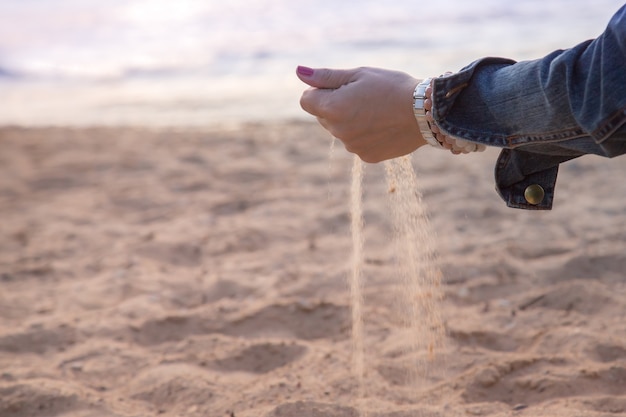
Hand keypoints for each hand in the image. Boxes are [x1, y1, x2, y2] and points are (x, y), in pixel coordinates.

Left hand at [296, 66, 426, 162]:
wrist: (426, 112)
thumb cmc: (391, 87)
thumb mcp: (358, 74)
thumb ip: (326, 76)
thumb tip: (299, 73)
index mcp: (332, 108)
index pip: (306, 100)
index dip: (321, 90)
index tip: (343, 86)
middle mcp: (337, 131)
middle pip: (323, 117)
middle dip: (335, 106)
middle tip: (364, 97)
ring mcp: (352, 147)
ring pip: (340, 130)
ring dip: (351, 121)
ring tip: (378, 111)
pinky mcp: (366, 157)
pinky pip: (356, 143)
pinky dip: (365, 135)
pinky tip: (384, 126)